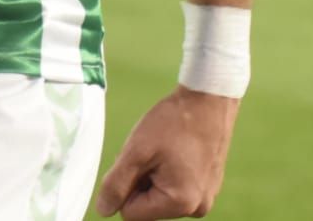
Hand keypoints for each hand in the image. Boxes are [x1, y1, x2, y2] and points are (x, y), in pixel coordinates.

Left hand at [96, 86, 239, 218]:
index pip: (131, 213)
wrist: (208, 102)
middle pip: (146, 206)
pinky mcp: (207, 188)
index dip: (125, 186)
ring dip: (152, 175)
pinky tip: (175, 152)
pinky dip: (167, 172)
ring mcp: (205, 199)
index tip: (138, 160)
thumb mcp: (136, 152)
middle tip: (151, 152)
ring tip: (164, 150)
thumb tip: (104, 210)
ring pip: (158, 196)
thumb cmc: (173, 123)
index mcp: (180, 203)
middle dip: (140, 180)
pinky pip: (175, 188)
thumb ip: (116, 184)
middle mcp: (196, 209)